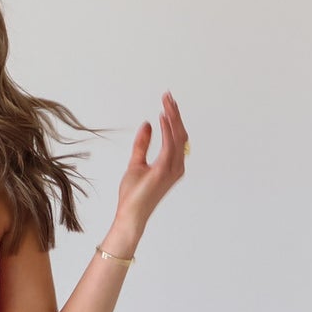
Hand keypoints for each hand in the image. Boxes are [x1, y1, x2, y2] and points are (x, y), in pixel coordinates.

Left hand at [114, 91, 187, 234]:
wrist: (131, 215)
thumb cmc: (134, 195)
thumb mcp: (136, 163)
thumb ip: (142, 144)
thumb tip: (148, 124)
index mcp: (172, 164)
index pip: (176, 136)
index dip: (174, 118)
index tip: (167, 102)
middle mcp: (177, 166)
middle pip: (180, 134)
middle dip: (175, 113)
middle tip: (168, 96)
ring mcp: (172, 169)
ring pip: (177, 136)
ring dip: (172, 117)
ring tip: (166, 102)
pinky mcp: (163, 170)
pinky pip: (169, 145)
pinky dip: (167, 129)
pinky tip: (162, 118)